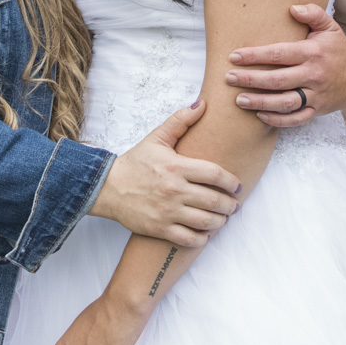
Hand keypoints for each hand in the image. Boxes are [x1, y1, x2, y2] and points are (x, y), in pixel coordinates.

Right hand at [90, 101, 240, 247]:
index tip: (238, 187)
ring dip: (220, 222)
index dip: (232, 182)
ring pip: (206, 222)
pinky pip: (189, 239)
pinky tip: (205, 232)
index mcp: (177, 167)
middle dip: (231, 205)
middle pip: (215, 201)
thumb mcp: (156, 138)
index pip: (216, 175)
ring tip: (223, 218)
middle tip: (234, 205)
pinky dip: (202, 238)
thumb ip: (180, 121)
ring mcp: (167, 211)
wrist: (107, 187)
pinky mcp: (160, 229)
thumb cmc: (135, 163)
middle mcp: (174, 190)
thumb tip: (202, 104)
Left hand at [225, 4, 345, 128]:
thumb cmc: (340, 50)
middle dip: (251, 80)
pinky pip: (296, 119)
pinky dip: (278, 120)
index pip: (279, 54)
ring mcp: (316, 95)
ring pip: (285, 103)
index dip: (255, 56)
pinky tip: (260, 115)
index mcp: (313, 53)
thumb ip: (313, 13)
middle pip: (278, 80)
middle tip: (229, 78)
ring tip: (239, 100)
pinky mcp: (318, 110)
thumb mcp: (330, 27)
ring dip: (260, 102)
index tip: (234, 56)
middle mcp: (314, 75)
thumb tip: (292, 8)